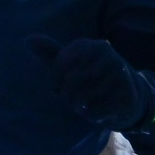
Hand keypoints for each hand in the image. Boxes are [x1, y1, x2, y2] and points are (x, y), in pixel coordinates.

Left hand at [27, 35, 154, 130]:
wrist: (124, 93)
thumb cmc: (88, 78)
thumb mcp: (68, 64)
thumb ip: (48, 53)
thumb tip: (28, 39)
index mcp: (92, 46)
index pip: (58, 67)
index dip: (54, 81)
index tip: (60, 84)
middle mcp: (109, 56)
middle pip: (70, 84)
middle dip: (67, 95)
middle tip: (77, 95)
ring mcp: (120, 75)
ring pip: (81, 99)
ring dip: (79, 106)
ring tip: (88, 101)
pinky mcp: (126, 96)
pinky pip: (94, 112)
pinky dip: (91, 115)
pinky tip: (100, 109)